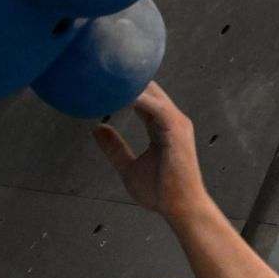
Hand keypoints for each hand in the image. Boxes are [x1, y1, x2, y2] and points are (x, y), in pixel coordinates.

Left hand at [93, 81, 213, 224]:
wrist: (181, 209)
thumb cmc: (161, 192)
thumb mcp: (129, 167)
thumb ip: (114, 148)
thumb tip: (96, 128)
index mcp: (162, 126)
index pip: (143, 97)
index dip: (123, 87)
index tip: (101, 79)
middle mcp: (171, 119)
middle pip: (148, 88)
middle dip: (126, 77)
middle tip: (98, 68)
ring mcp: (176, 122)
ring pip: (151, 92)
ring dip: (129, 83)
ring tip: (104, 74)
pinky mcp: (176, 129)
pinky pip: (154, 106)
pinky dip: (136, 98)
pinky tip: (117, 93)